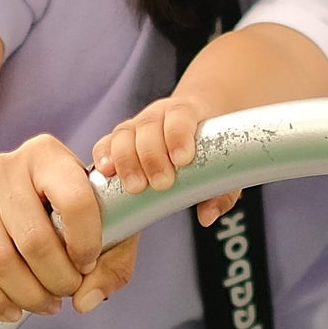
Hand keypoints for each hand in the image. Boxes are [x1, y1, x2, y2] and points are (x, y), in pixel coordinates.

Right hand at [0, 133, 106, 321]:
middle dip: (57, 279)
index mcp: (46, 154)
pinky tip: (14, 310)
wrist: (2, 195)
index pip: (74, 201)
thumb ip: (112, 261)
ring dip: (28, 295)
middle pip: (34, 239)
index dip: (86, 243)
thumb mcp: (100, 222)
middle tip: (68, 290)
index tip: (89, 263)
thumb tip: (87, 300)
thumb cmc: (62, 208)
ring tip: (47, 303)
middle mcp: (5, 167)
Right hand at [93, 99, 241, 226]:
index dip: (178, 134)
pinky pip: (105, 142)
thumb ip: (221, 191)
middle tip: (160, 184)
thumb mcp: (224, 167)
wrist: (197, 121)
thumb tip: (207, 217)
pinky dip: (103, 155)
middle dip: (152, 155)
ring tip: (134, 186)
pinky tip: (104, 172)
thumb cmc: (211, 148)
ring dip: (126, 160)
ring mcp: (136, 125)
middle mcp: (158, 114)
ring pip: (124, 133)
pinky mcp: (119, 139)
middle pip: (149, 126)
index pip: (181, 115)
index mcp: (187, 112)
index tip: (182, 159)